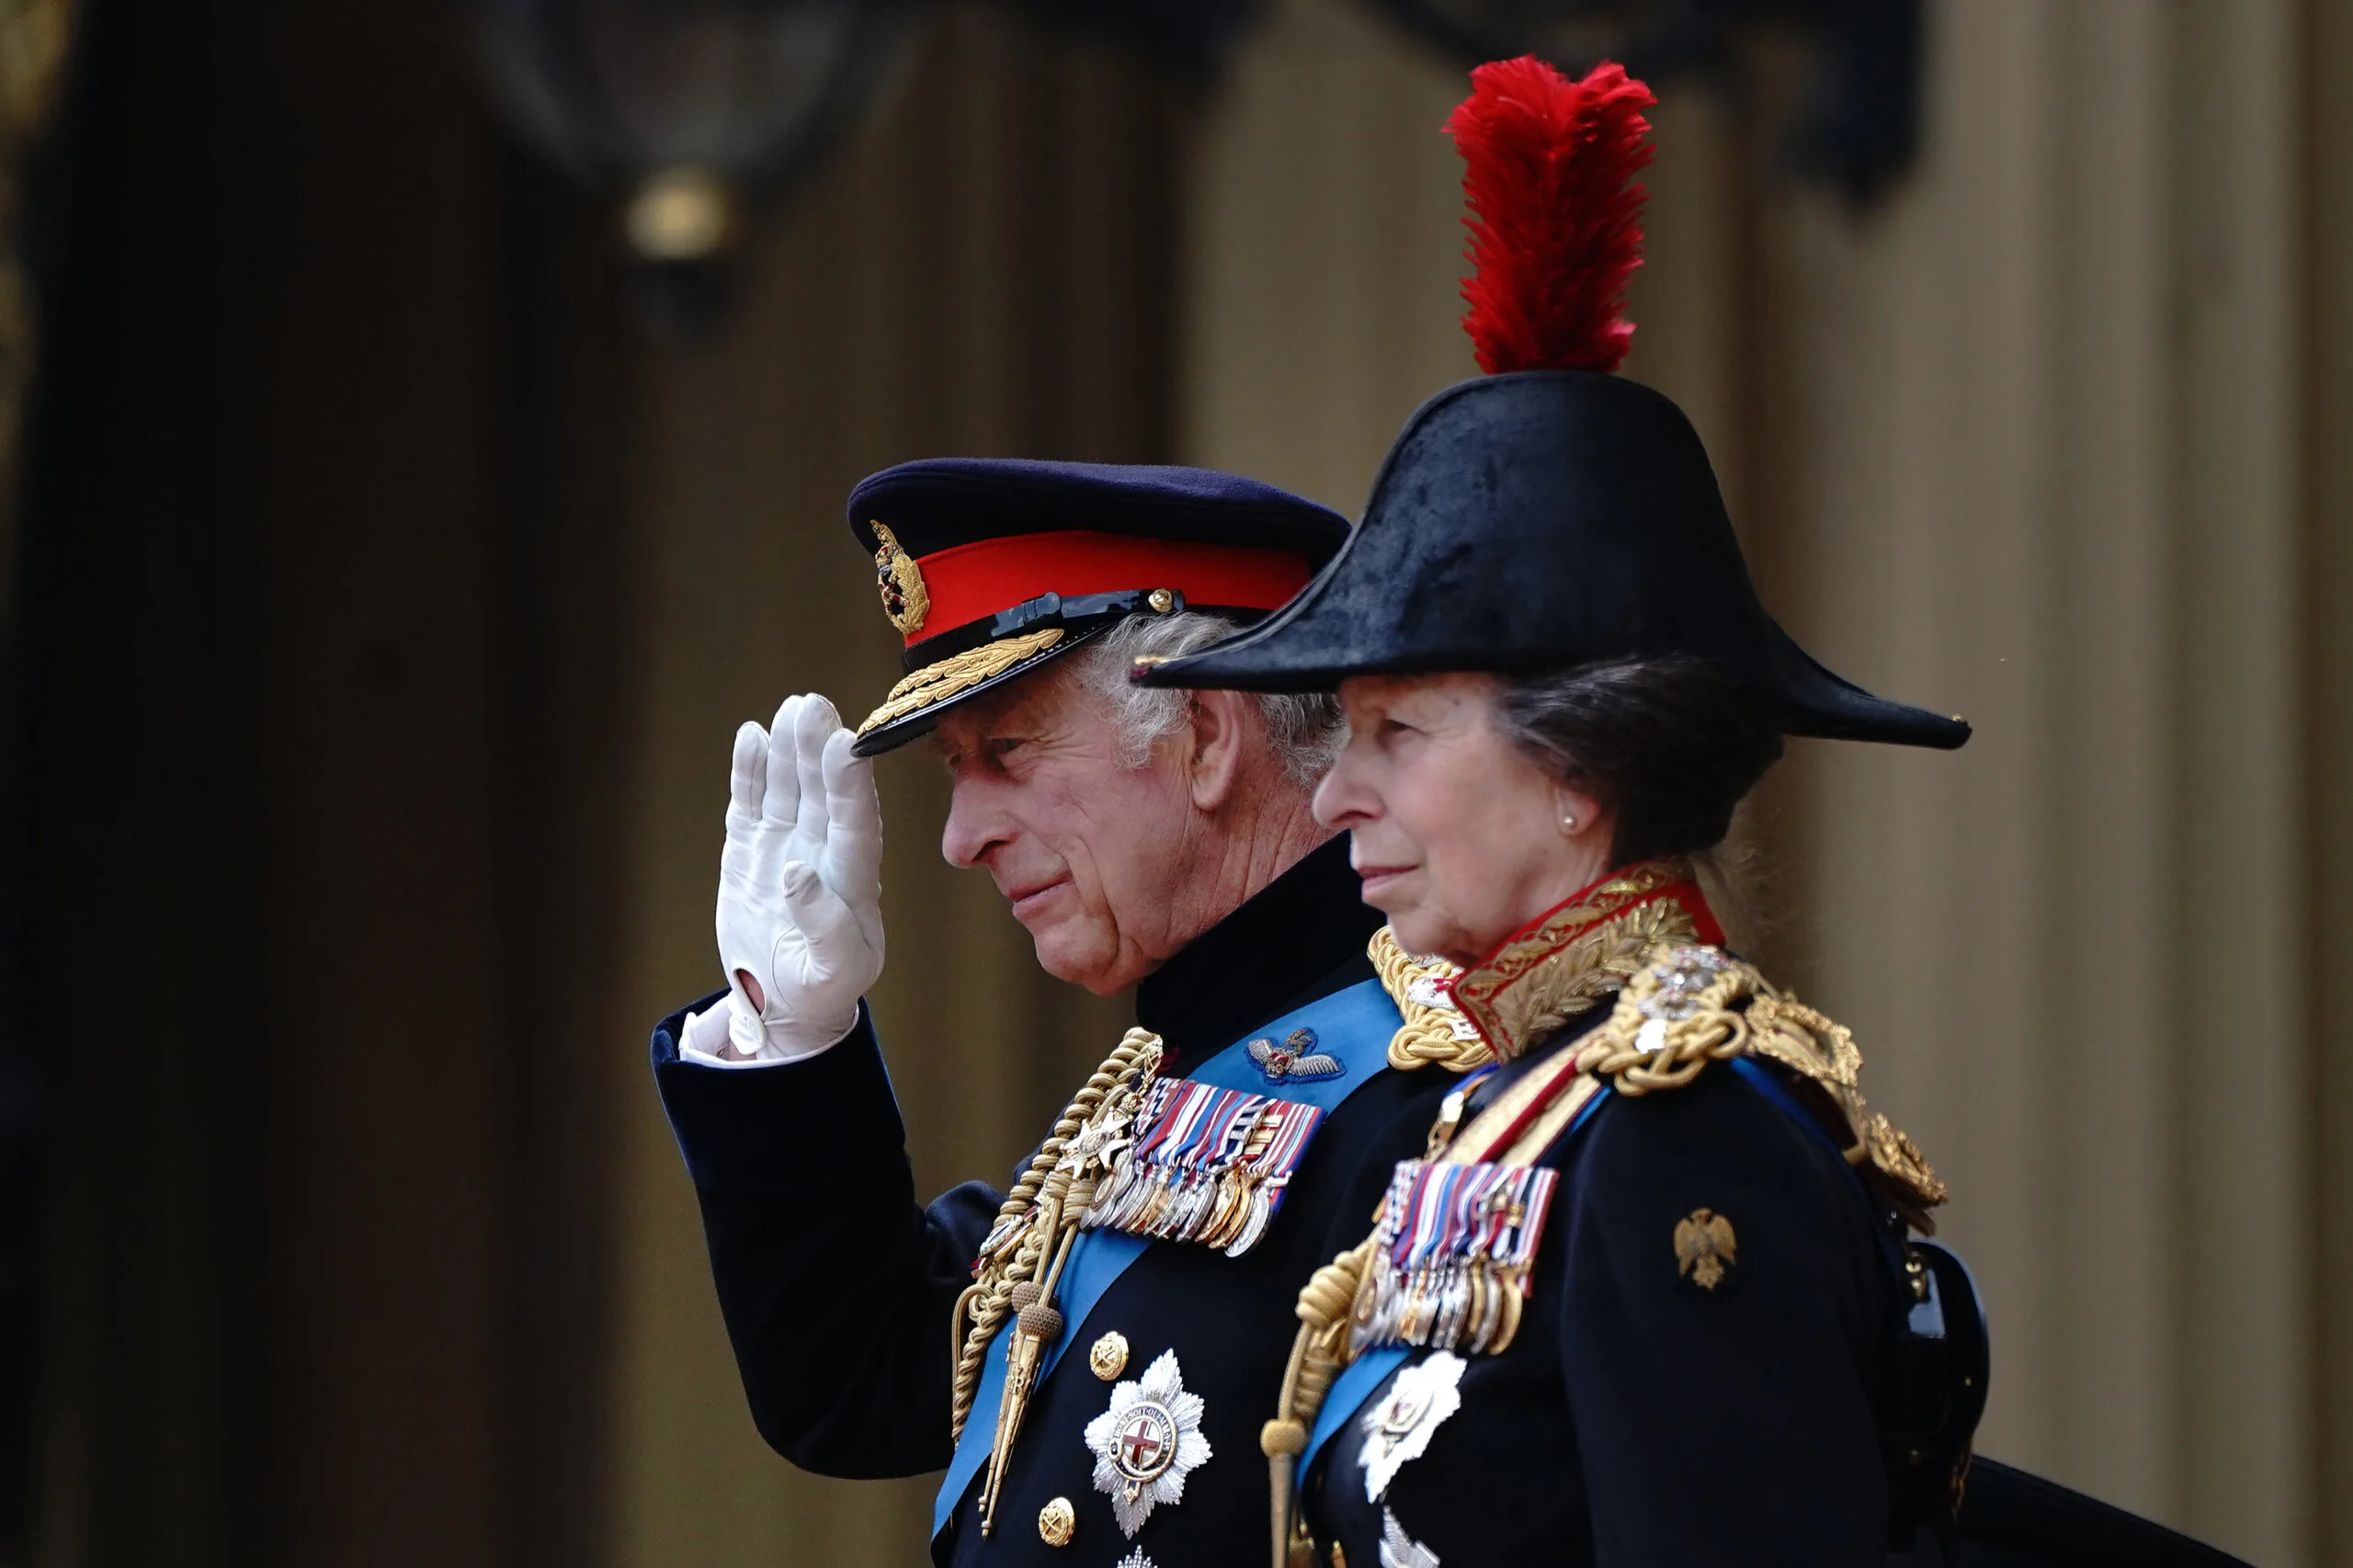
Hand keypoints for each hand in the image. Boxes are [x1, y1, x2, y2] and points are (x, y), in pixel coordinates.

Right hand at [712, 693, 884, 1058]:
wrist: (785, 999)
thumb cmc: (823, 987)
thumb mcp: (833, 969)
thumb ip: (822, 924)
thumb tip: (795, 872)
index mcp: (854, 880)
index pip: (856, 824)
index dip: (850, 786)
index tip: (845, 746)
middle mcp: (824, 851)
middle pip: (823, 793)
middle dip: (818, 750)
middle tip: (813, 706)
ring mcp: (786, 843)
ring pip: (790, 788)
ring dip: (789, 749)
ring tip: (790, 709)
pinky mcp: (752, 847)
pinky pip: (752, 803)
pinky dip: (751, 771)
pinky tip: (752, 735)